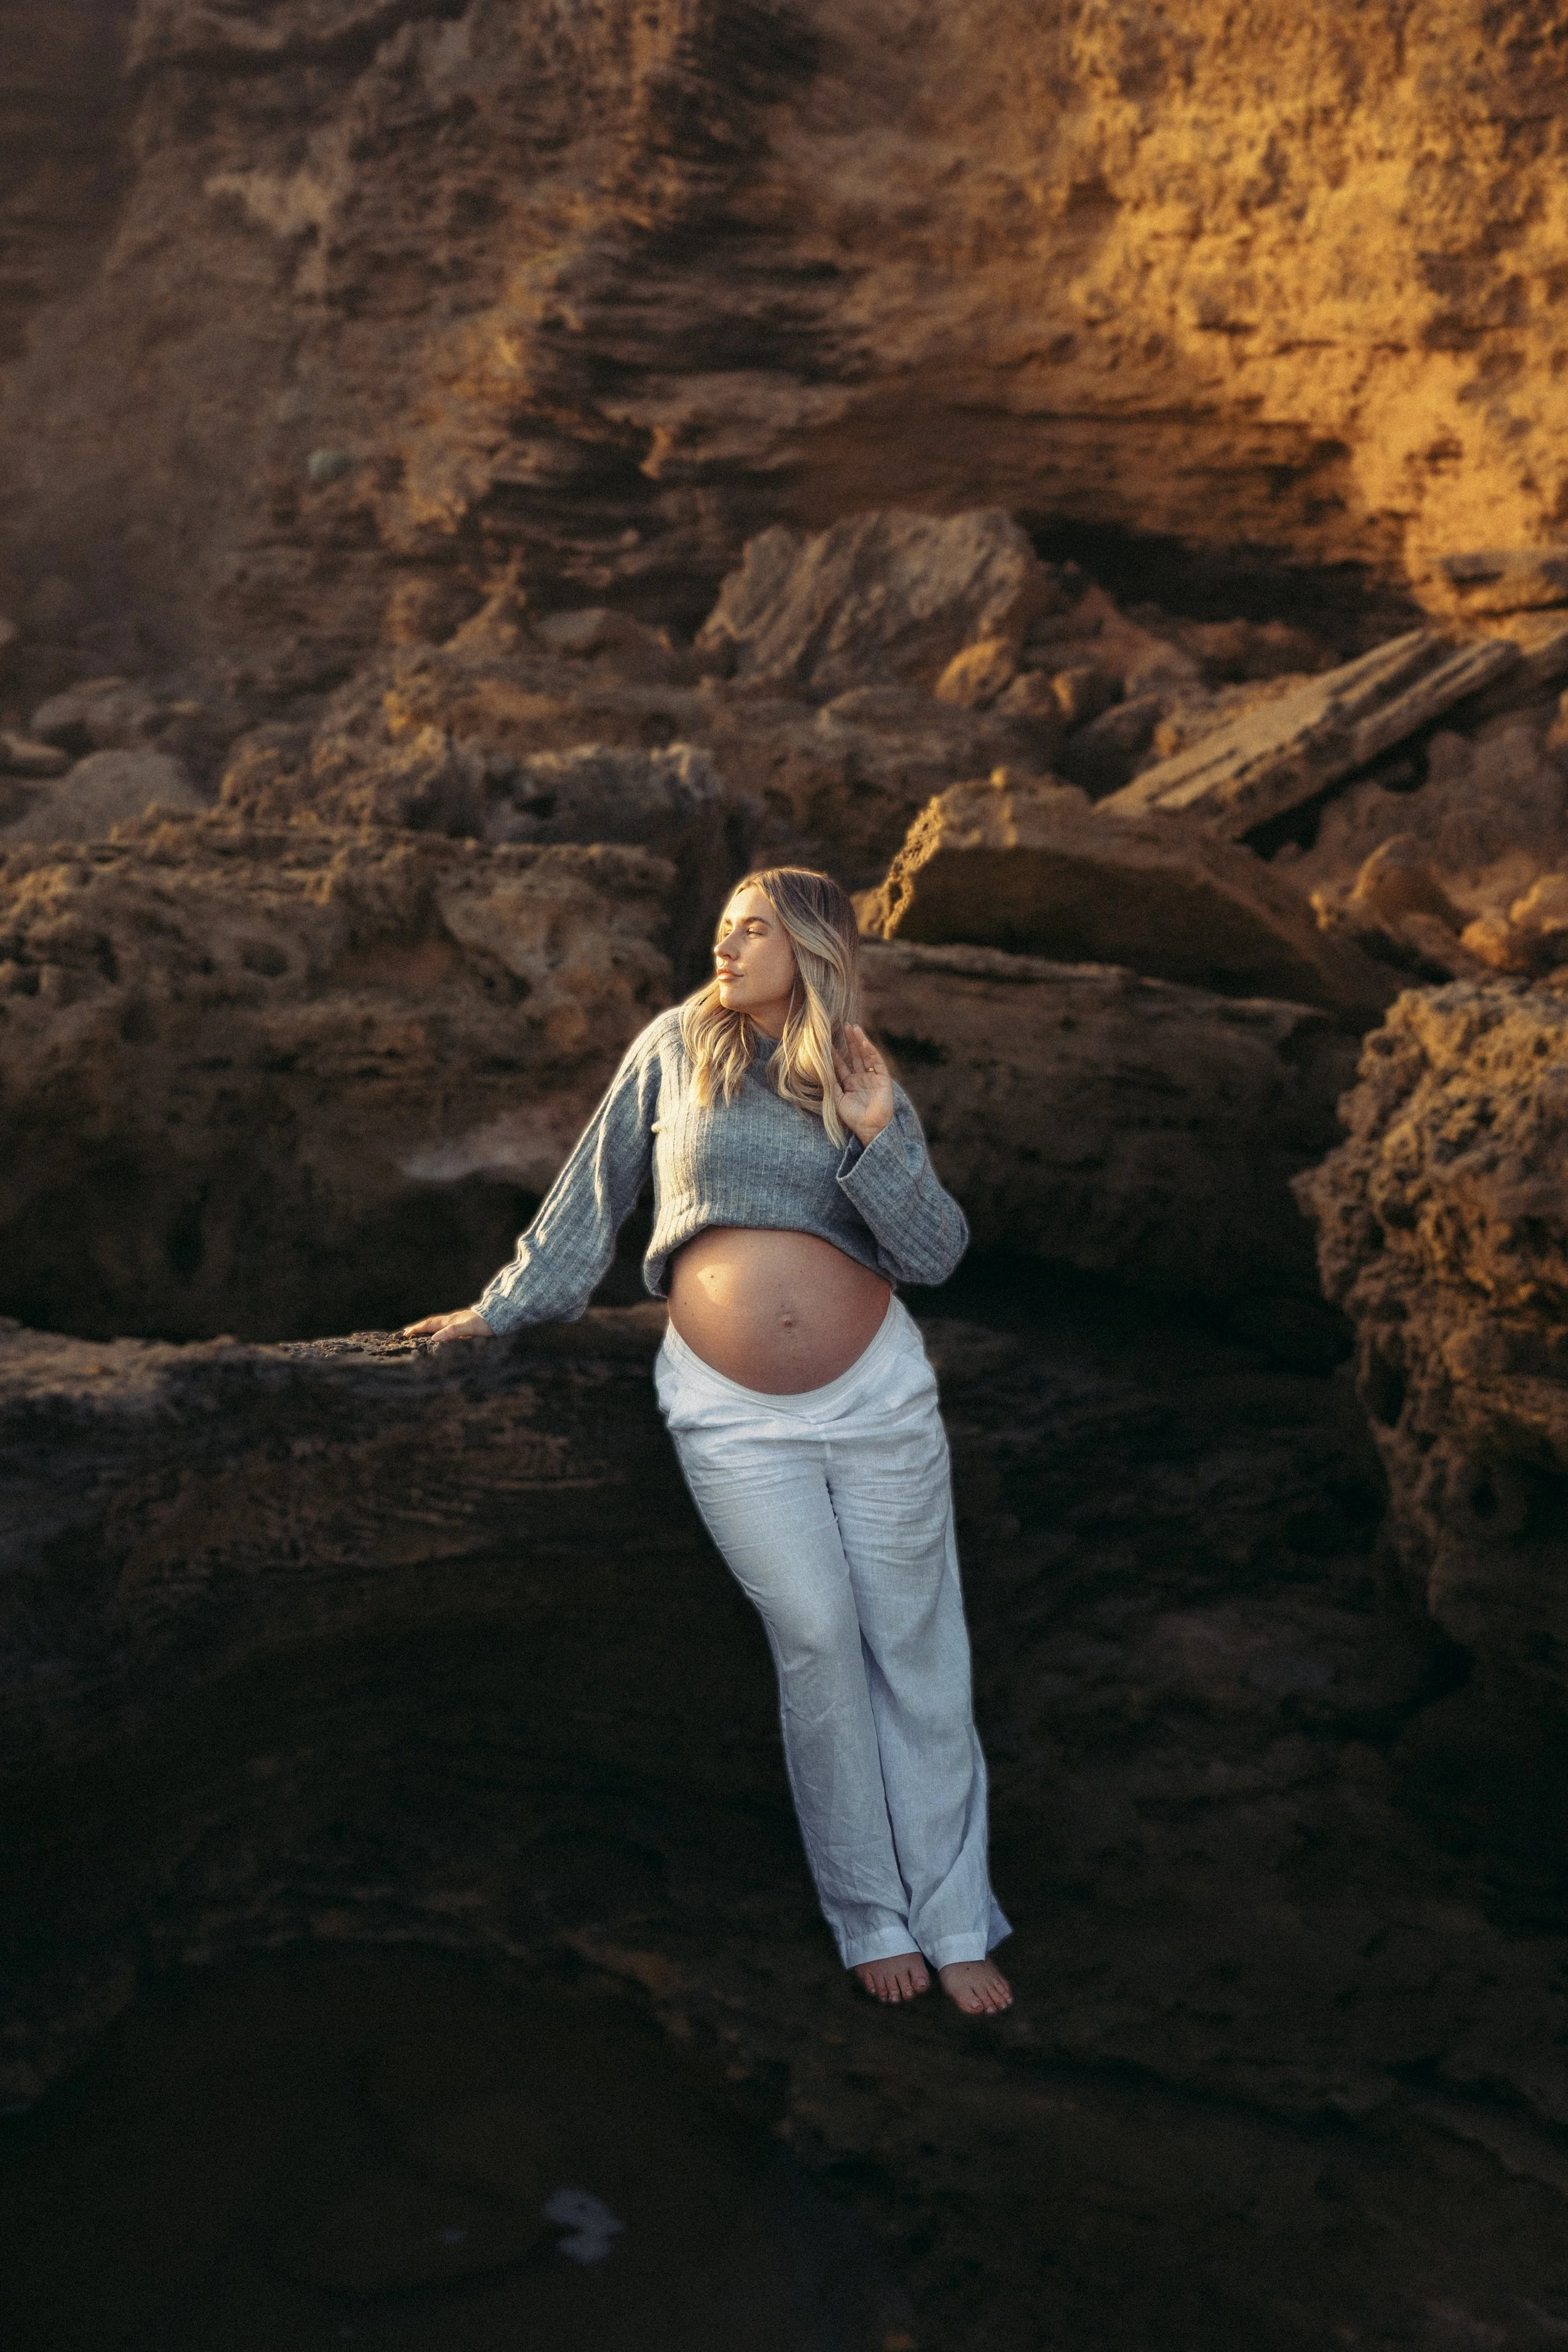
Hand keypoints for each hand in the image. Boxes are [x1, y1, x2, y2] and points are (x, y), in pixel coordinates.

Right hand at [401, 1308, 495, 1349]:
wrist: (500, 1317)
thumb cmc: (485, 1324)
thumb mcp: (468, 1328)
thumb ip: (452, 1332)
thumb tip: (434, 1338)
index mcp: (451, 1321)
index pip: (429, 1324)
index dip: (417, 1329)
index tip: (405, 1334)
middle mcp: (453, 1320)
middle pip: (432, 1323)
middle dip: (419, 1328)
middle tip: (407, 1334)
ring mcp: (459, 1322)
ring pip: (439, 1326)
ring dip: (428, 1330)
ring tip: (421, 1335)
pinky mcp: (466, 1326)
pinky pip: (448, 1329)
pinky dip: (440, 1333)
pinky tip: (443, 1336)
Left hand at [831, 1024, 895, 1144]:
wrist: (870, 1128)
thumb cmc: (853, 1118)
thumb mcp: (837, 1100)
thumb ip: (830, 1084)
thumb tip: (820, 1068)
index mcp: (849, 1085)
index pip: (841, 1065)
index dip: (835, 1053)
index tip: (827, 1040)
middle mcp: (861, 1079)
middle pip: (854, 1056)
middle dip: (849, 1041)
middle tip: (843, 1026)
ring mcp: (872, 1078)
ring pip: (865, 1056)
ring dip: (859, 1042)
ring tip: (853, 1027)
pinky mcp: (883, 1079)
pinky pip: (876, 1062)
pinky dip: (871, 1051)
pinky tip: (864, 1042)